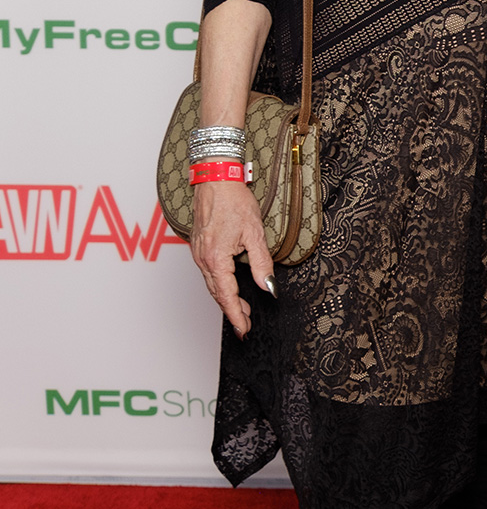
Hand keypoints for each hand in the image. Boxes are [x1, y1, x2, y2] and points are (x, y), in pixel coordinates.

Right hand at [190, 181, 274, 335]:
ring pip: (212, 284)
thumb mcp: (255, 233)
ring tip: (242, 309)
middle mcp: (203, 259)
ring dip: (226, 298)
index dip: (237, 315)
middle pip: (217, 294)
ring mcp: (198, 253)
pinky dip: (219, 284)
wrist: (215, 179)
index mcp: (216, 259)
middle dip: (232, 311)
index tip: (245, 329)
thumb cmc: (234, 201)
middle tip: (246, 324)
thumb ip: (261, 263)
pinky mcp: (199, 246)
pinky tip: (230, 286)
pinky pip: (208, 272)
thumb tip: (267, 286)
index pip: (227, 296)